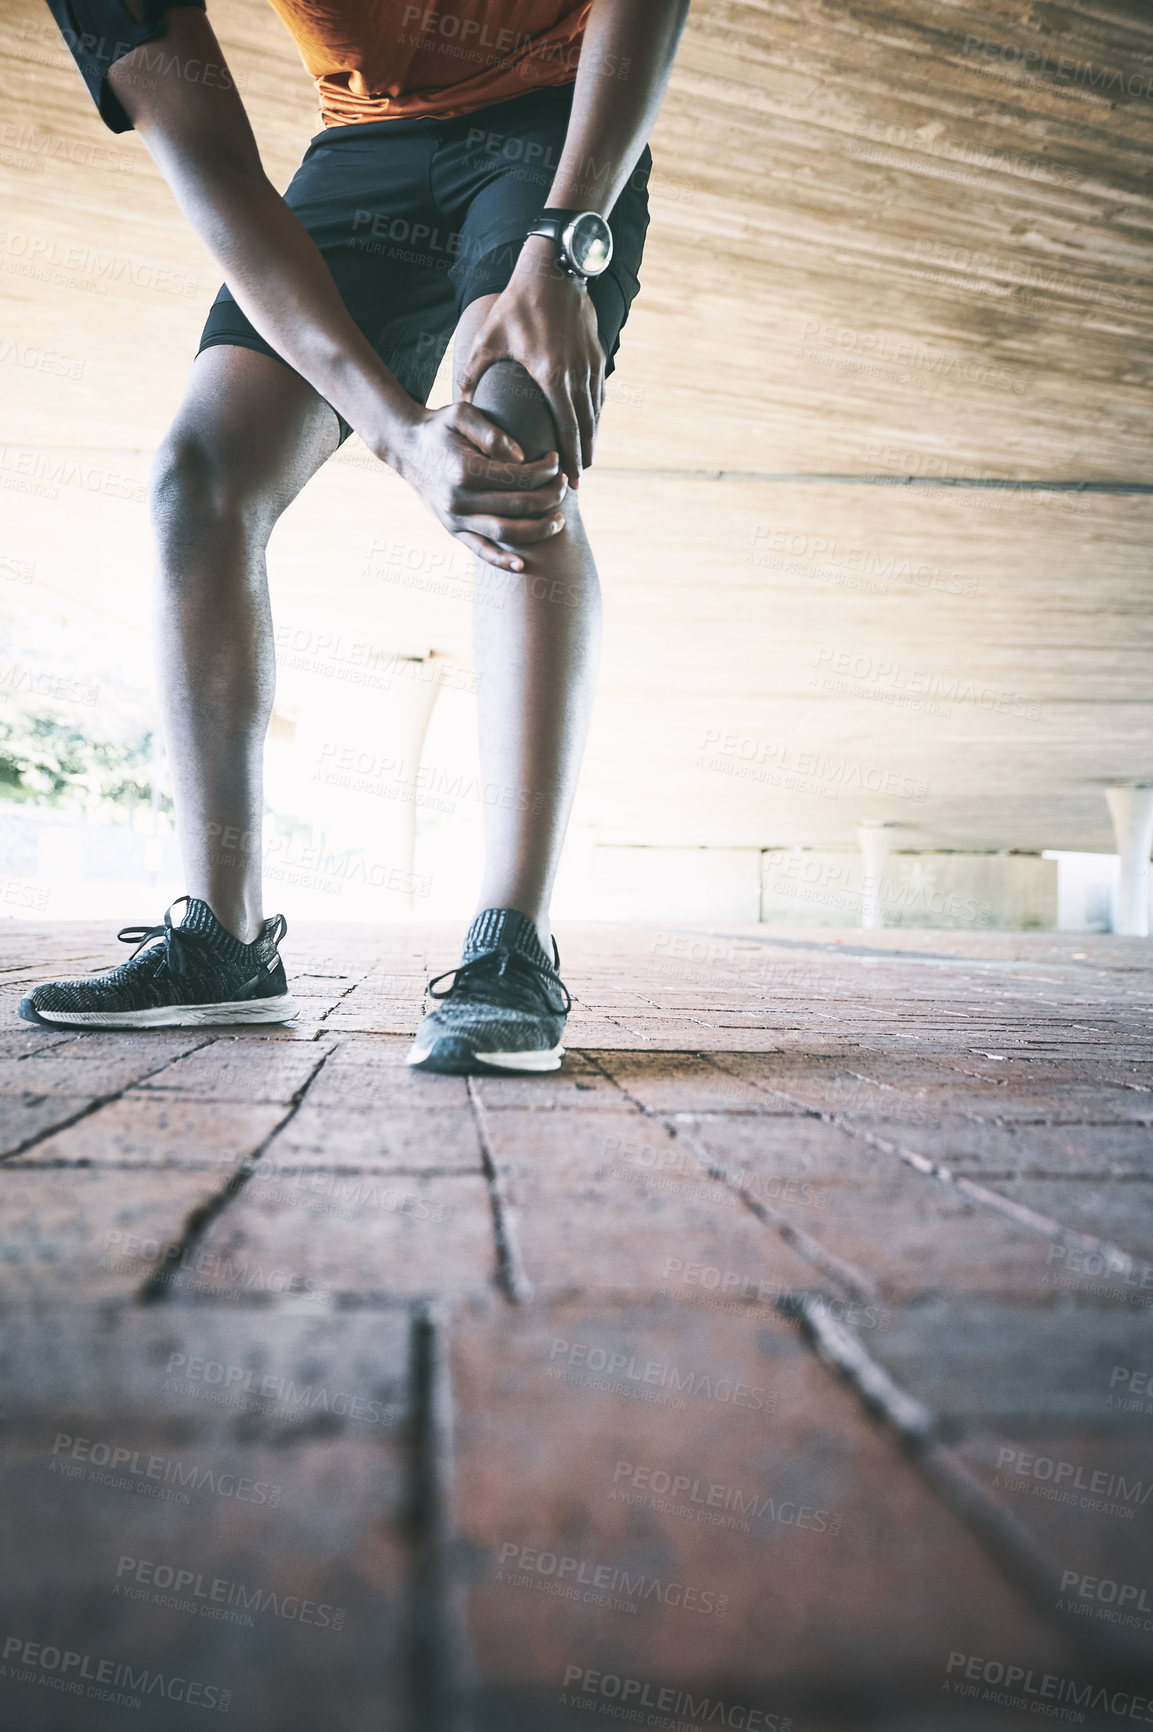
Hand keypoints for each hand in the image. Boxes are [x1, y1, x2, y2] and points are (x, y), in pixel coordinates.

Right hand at [393, 400, 568, 572]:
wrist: (406, 447)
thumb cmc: (440, 428)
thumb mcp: (463, 414)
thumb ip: (492, 433)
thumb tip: (522, 457)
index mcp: (465, 471)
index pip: (519, 477)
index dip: (545, 470)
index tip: (556, 460)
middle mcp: (459, 499)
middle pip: (518, 506)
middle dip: (549, 497)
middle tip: (564, 485)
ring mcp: (456, 519)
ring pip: (505, 533)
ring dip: (538, 530)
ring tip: (559, 521)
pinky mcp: (453, 530)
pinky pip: (480, 551)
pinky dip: (501, 561)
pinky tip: (522, 565)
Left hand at [457, 237, 605, 487]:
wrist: (555, 268)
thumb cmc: (517, 302)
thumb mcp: (488, 336)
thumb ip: (473, 370)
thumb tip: (460, 399)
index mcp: (551, 374)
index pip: (566, 427)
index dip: (570, 457)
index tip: (570, 481)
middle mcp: (576, 373)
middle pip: (586, 427)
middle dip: (583, 458)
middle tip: (578, 484)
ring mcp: (590, 363)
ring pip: (595, 411)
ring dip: (591, 439)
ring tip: (585, 461)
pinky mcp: (597, 353)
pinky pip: (598, 392)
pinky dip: (595, 414)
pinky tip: (589, 427)